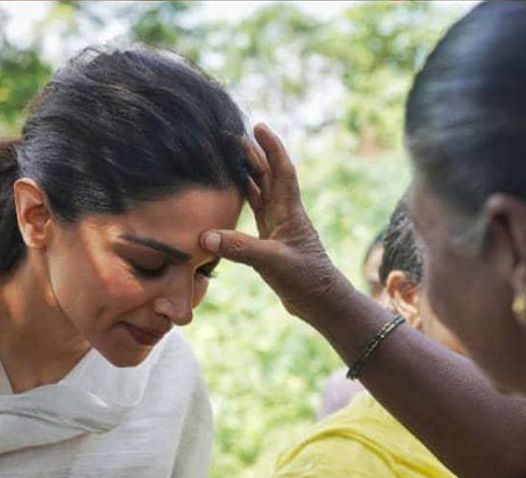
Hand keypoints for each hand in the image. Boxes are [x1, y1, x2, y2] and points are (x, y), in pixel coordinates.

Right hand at [199, 123, 346, 322]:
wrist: (320, 301)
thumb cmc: (305, 280)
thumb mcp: (273, 262)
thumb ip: (240, 248)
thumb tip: (205, 237)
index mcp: (290, 212)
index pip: (281, 171)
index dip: (271, 148)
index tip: (259, 128)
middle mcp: (285, 215)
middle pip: (269, 176)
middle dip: (254, 155)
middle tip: (235, 137)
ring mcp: (278, 228)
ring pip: (261, 192)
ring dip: (248, 174)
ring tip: (231, 158)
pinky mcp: (270, 241)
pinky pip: (255, 213)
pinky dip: (244, 199)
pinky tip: (232, 195)